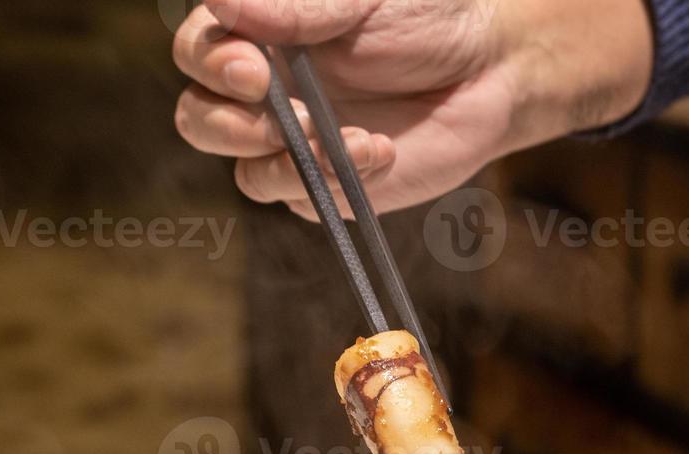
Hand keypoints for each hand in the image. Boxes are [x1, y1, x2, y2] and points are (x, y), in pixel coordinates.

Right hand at [172, 0, 653, 216]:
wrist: (490, 67)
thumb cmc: (425, 14)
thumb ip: (298, 6)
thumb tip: (222, 2)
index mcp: (258, 33)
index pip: (198, 52)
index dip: (213, 63)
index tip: (253, 68)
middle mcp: (264, 92)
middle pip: (200, 119)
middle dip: (229, 122)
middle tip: (281, 109)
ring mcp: (292, 145)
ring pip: (244, 171)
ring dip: (286, 159)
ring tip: (347, 137)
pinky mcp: (327, 187)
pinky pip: (302, 198)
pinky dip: (333, 180)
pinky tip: (378, 151)